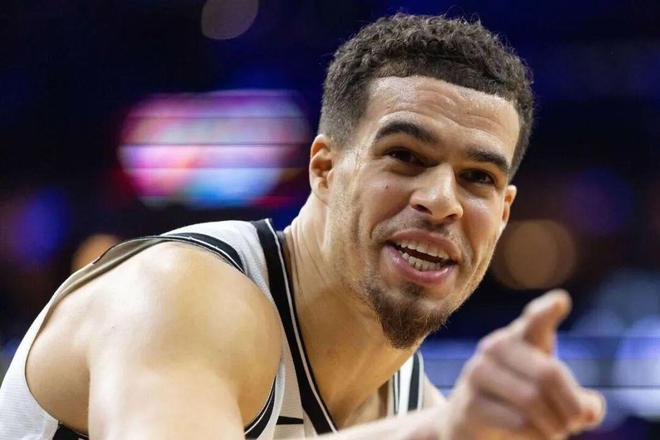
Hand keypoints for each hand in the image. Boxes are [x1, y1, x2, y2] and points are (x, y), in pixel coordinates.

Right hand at [441, 290, 604, 439]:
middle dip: (571, 406)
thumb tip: (590, 410)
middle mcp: (497, 347)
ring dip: (555, 425)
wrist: (466, 422)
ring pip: (532, 400)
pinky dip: (537, 435)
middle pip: (548, 375)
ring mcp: (479, 373)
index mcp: (520, 337)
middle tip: (577, 424)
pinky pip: (518, 422)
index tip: (560, 301)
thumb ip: (578, 401)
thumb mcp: (551, 395)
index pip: (535, 321)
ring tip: (557, 432)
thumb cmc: (517, 402)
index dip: (546, 312)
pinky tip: (535, 435)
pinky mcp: (470, 404)